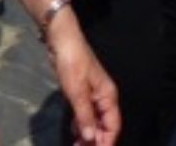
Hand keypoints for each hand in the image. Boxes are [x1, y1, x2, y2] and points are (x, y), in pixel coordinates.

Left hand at [46, 26, 120, 144]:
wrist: (62, 40)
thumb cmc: (72, 63)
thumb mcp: (77, 91)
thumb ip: (84, 116)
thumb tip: (91, 138)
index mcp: (107, 96)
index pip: (113, 125)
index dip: (107, 142)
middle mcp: (103, 97)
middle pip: (104, 125)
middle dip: (96, 140)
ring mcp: (92, 95)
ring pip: (94, 121)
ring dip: (88, 134)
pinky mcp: (81, 92)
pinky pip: (85, 114)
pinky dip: (81, 125)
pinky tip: (75, 132)